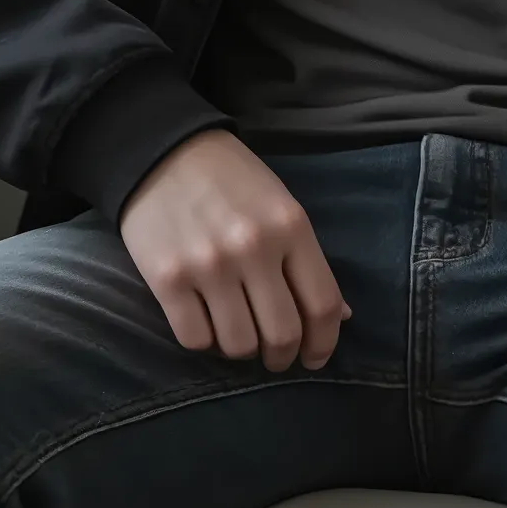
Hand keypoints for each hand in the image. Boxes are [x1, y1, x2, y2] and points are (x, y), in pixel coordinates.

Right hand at [118, 128, 352, 371]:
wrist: (162, 150)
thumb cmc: (230, 179)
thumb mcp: (280, 206)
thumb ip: (308, 260)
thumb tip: (344, 316)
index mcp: (290, 226)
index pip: (323, 305)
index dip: (324, 343)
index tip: (314, 357)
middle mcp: (254, 247)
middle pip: (282, 334)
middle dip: (283, 357)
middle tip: (275, 356)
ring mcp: (209, 265)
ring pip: (238, 345)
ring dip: (242, 349)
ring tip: (237, 333)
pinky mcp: (167, 279)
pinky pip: (195, 339)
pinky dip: (205, 341)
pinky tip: (206, 321)